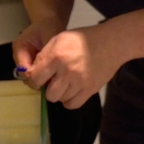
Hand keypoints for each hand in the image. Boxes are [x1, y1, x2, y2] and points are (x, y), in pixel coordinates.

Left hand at [13, 25, 127, 108]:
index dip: (33, 80)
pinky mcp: (90, 90)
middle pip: (48, 94)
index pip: (35, 78)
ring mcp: (80, 82)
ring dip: (59, 94)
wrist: (110, 42)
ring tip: (63, 83)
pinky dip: (69, 100)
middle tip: (52, 81)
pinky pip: (73, 104)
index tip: (37, 78)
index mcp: (56, 57)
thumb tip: (32, 73)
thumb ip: (44, 56)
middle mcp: (67, 71)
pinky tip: (70, 91)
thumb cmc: (82, 39)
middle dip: (47, 89)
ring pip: (60, 99)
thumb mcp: (58, 39)